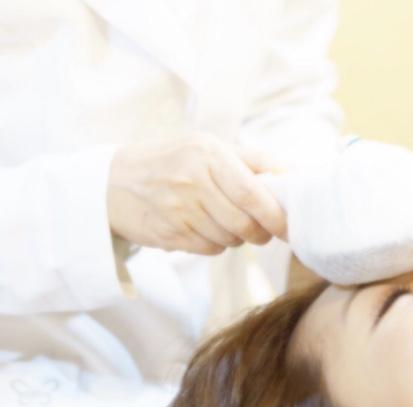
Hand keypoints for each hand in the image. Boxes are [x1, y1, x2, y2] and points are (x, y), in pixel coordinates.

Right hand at [107, 133, 286, 254]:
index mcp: (208, 154)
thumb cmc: (174, 161)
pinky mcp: (169, 235)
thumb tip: (295, 175)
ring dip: (237, 238)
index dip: (275, 216)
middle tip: (263, 230)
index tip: (287, 227)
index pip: (252, 194)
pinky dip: (216, 244)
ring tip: (226, 222)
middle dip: (261, 233)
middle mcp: (192, 182)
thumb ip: (253, 160)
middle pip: (244, 224)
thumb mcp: (210, 147)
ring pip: (229, 240)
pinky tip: (204, 228)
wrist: (112, 182)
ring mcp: (178, 211)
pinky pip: (209, 249)